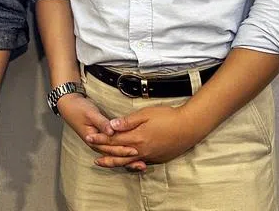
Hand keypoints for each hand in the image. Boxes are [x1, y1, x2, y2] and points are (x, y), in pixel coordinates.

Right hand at [57, 95, 139, 165]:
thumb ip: (102, 123)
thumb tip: (112, 131)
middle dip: (128, 159)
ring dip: (127, 159)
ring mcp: (99, 142)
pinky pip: (114, 147)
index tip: (134, 151)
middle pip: (114, 154)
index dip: (122, 150)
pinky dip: (123, 151)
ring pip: (115, 153)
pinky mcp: (103, 138)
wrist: (69, 105)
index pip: (110, 148)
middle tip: (142, 163)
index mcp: (93, 139)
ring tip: (140, 165)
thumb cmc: (79, 109)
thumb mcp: (91, 114)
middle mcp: (97, 143)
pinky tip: (133, 156)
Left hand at [86, 105, 200, 167]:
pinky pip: (137, 163)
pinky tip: (123, 163)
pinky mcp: (156, 158)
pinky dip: (127, 164)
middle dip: (102, 149)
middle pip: (117, 151)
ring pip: (126, 161)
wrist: (189, 127)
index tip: (89, 136)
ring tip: (100, 162)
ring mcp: (148, 156)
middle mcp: (140, 150)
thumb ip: (128, 121)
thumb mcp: (146, 114)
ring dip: (112, 161)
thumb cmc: (168, 117)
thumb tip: (112, 125)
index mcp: (137, 138)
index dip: (100, 138)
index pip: (114, 139)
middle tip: (89, 146)